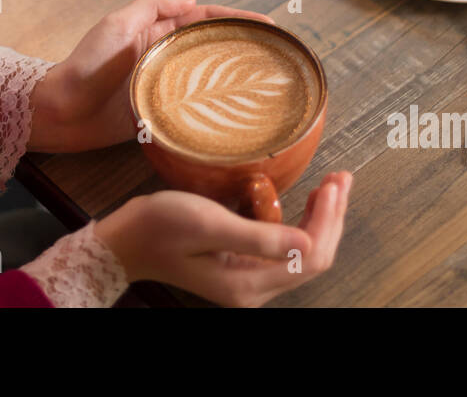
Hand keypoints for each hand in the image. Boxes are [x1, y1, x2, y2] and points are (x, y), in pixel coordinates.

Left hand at [26, 0, 273, 152]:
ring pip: (207, 77)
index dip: (237, 19)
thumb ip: (152, 6)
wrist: (61, 111)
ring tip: (267, 81)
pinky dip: (215, 107)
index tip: (267, 25)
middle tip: (277, 54)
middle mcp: (165, 57)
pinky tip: (237, 113)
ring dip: (234, 77)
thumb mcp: (117, 23)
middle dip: (244, 46)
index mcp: (157, 31)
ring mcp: (164, 85)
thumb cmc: (87, 64)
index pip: (205, 19)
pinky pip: (193, 108)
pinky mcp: (160, 114)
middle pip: (212, 47)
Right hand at [94, 171, 352, 306]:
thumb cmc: (160, 226)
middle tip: (341, 177)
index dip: (328, 220)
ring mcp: (248, 279)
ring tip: (331, 184)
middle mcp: (253, 289)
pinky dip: (299, 222)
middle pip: (313, 257)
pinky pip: (284, 248)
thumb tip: (309, 244)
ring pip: (302, 252)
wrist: (125, 240)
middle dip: (331, 217)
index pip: (311, 257)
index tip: (333, 183)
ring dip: (320, 218)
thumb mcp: (209, 224)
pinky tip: (304, 200)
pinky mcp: (241, 266)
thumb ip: (259, 237)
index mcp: (248, 283)